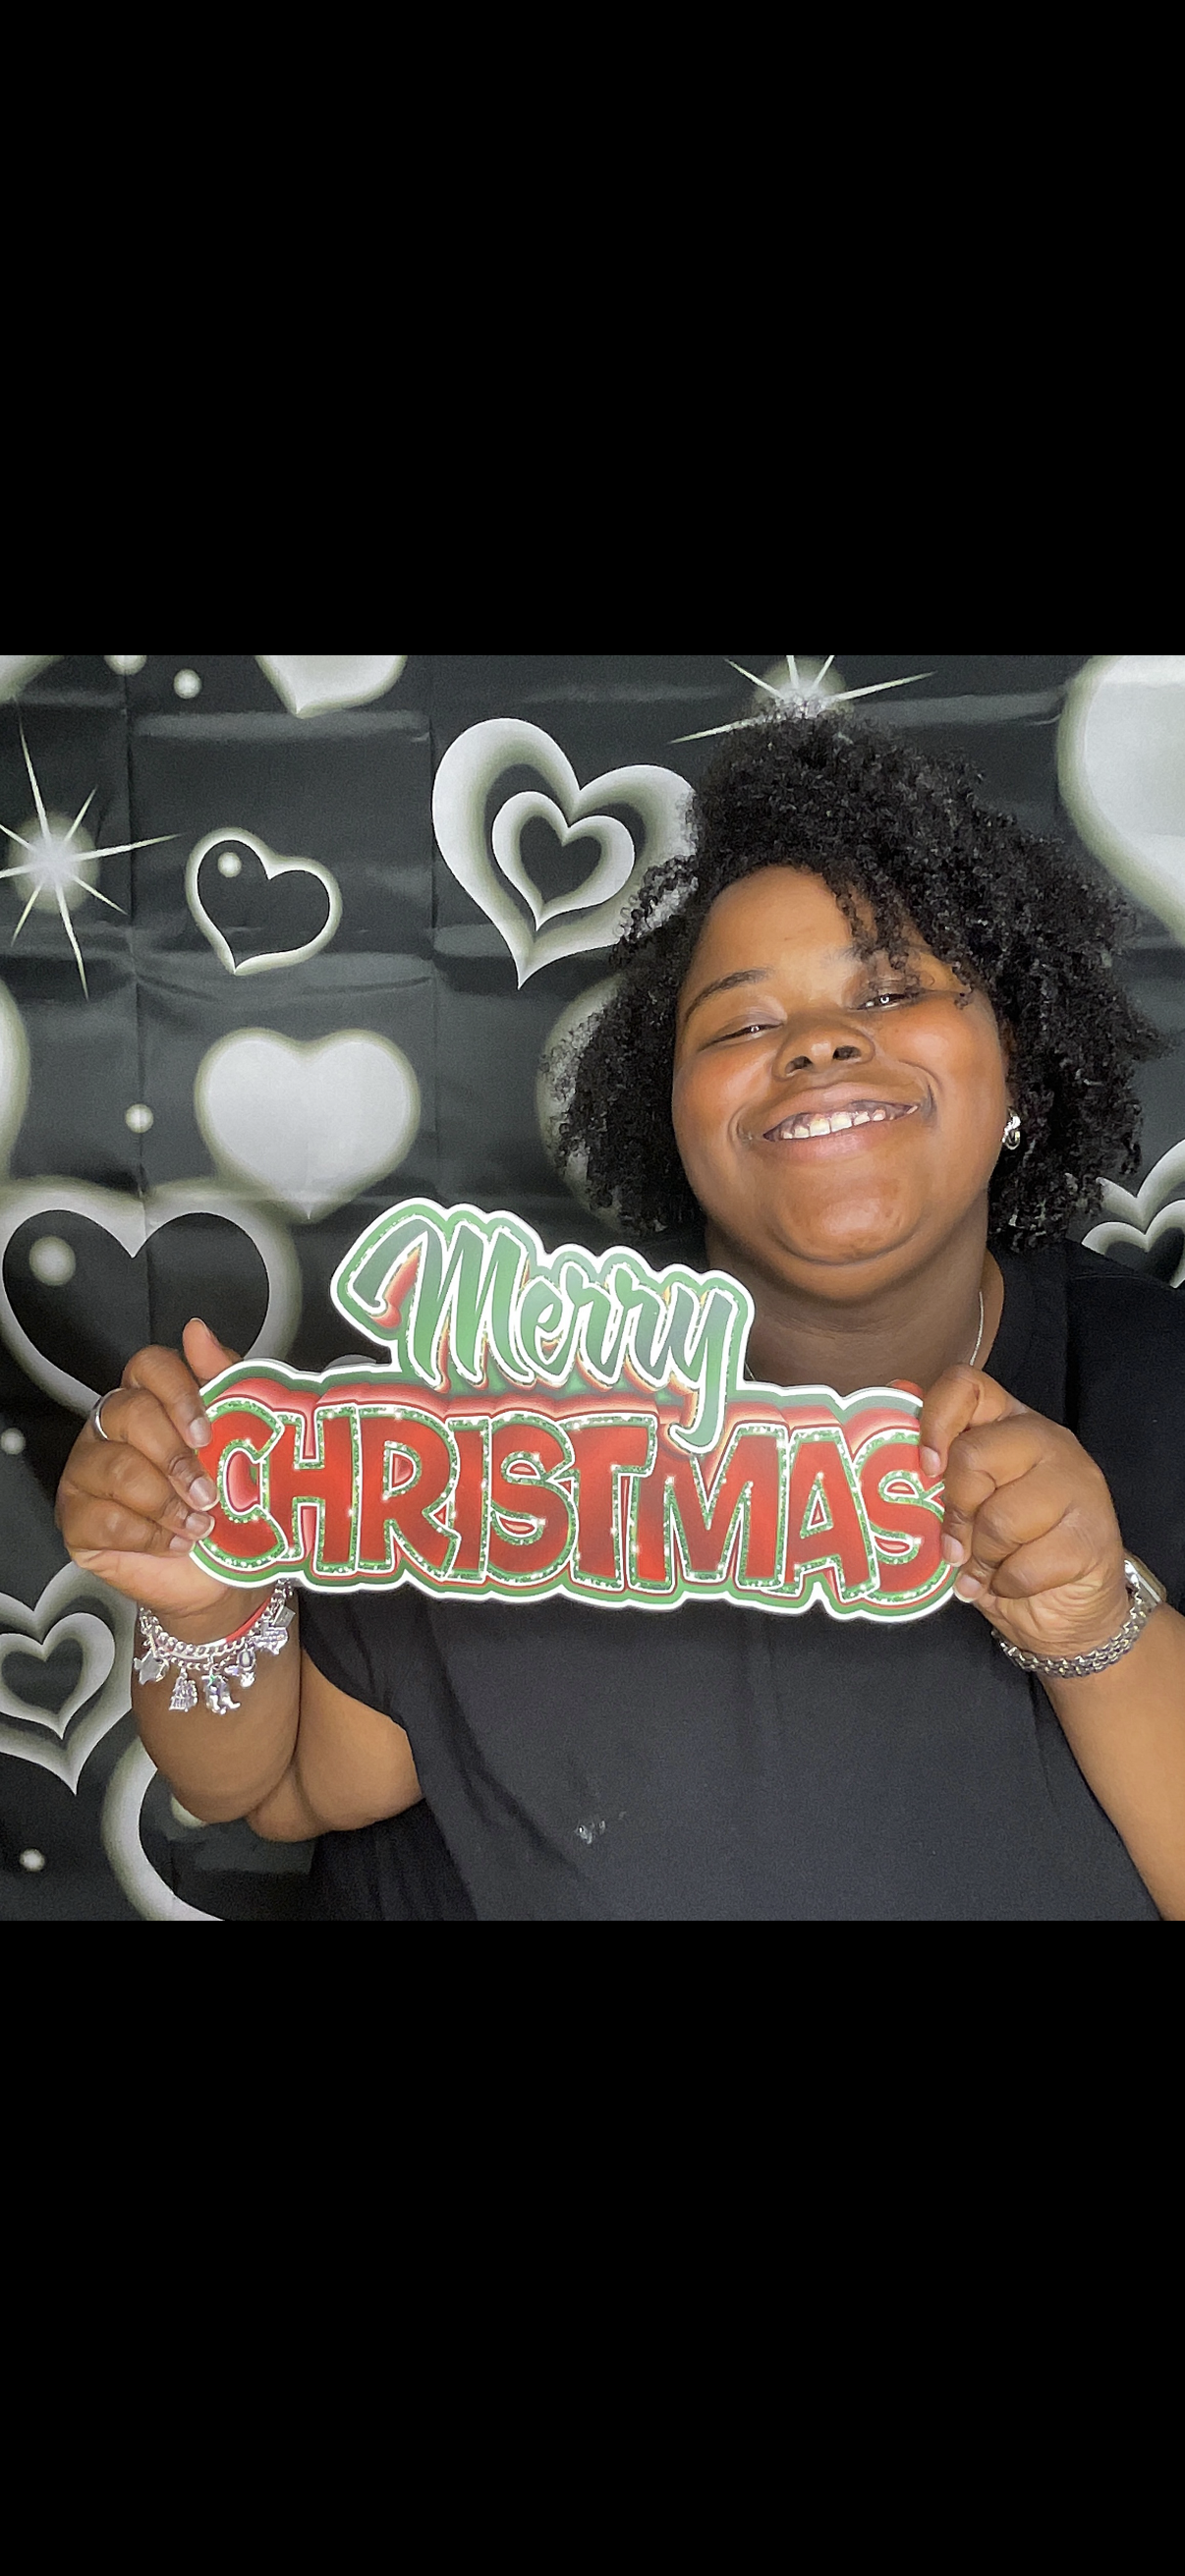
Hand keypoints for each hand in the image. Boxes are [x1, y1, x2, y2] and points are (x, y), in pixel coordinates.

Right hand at [55, 1320, 243, 1623]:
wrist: (220, 1574)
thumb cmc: (226, 1502)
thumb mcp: (240, 1438)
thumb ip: (223, 1381)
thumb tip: (197, 1330)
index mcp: (148, 1399)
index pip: (148, 1365)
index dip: (177, 1393)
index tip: (207, 1432)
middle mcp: (110, 1427)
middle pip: (128, 1412)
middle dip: (174, 1456)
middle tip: (207, 1492)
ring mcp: (86, 1472)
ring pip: (115, 1468)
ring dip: (166, 1503)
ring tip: (197, 1526)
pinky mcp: (76, 1520)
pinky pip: (102, 1518)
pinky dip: (146, 1535)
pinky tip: (173, 1543)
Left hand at [917, 1367, 1130, 1660]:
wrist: (1067, 1607)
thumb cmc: (1005, 1552)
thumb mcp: (964, 1510)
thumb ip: (938, 1476)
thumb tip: (889, 1427)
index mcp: (1008, 1424)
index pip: (967, 1386)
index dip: (936, 1421)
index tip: (927, 1468)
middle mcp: (1047, 1442)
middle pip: (975, 1455)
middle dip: (957, 1513)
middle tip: (959, 1545)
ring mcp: (1078, 1485)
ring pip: (1001, 1518)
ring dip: (983, 1558)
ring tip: (989, 1568)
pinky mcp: (1093, 1535)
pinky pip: (1026, 1565)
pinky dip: (1010, 1585)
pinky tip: (1017, 1584)